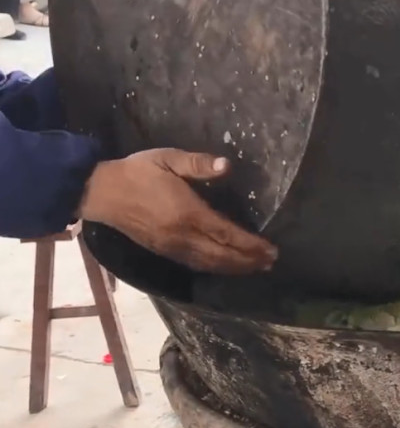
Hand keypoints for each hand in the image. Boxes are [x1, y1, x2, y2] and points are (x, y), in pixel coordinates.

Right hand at [78, 149, 277, 273]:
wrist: (100, 191)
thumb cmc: (137, 171)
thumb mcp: (168, 158)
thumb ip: (198, 163)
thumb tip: (227, 165)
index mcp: (187, 213)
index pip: (226, 234)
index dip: (250, 244)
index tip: (271, 249)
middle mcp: (182, 236)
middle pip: (222, 255)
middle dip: (248, 261)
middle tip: (270, 262)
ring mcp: (171, 247)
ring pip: (209, 264)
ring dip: (234, 268)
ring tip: (255, 267)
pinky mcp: (162, 251)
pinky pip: (195, 264)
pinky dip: (215, 268)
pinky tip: (225, 266)